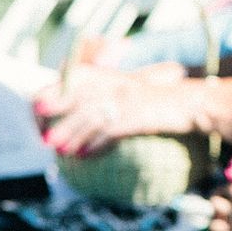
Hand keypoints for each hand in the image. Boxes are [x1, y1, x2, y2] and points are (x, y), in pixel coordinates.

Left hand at [33, 62, 197, 155]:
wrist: (192, 102)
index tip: (39, 112)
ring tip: (58, 151)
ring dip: (70, 136)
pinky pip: (107, 132)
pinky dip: (93, 145)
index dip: (51, 94)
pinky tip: (83, 156)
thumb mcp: (130, 88)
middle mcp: (115, 84)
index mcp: (111, 75)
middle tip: (45, 139)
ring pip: (87, 118)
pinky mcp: (135, 116)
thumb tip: (75, 112)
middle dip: (56, 119)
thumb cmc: (160, 99)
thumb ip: (104, 91)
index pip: (71, 78)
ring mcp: (125, 99)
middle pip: (75, 98)